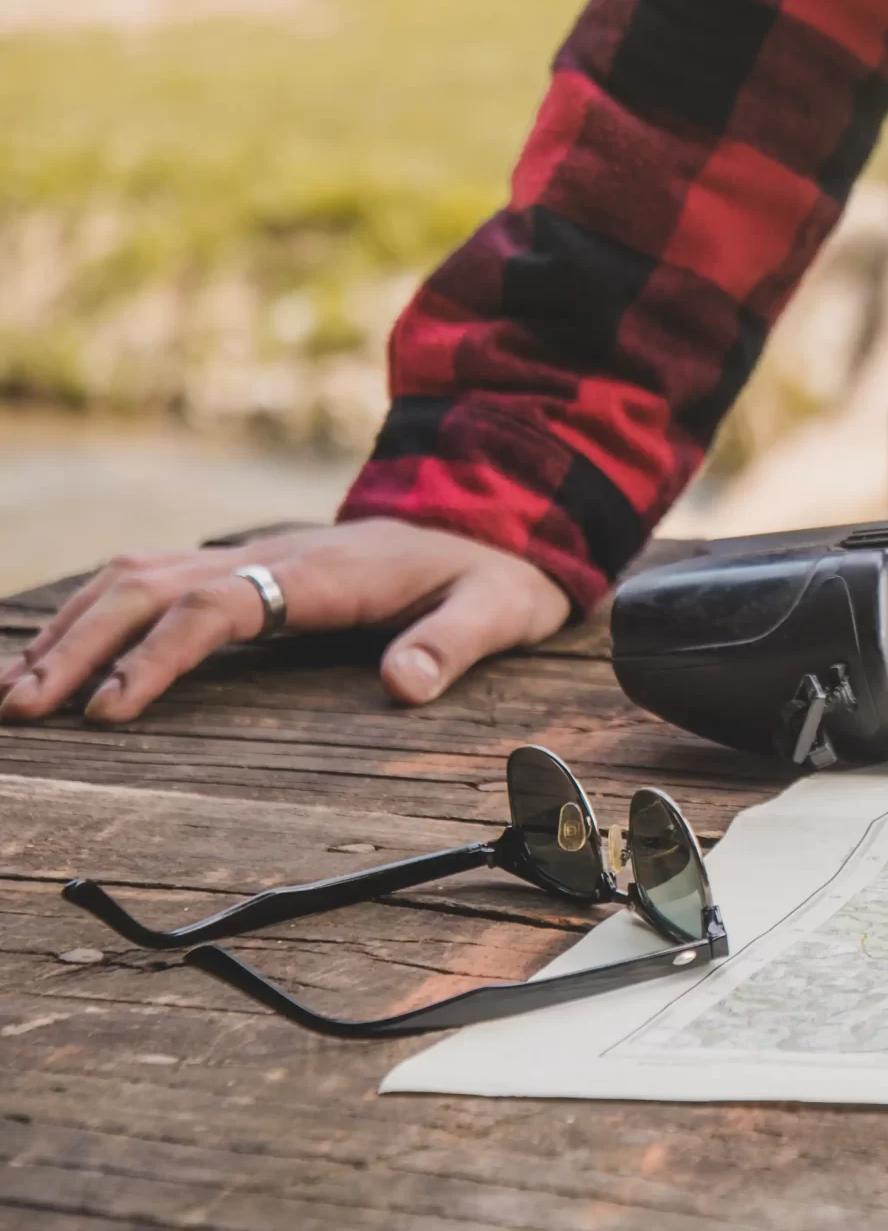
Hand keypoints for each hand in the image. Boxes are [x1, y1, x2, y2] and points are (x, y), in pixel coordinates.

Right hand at [0, 519, 571, 723]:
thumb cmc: (492, 576)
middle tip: (18, 709)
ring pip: (135, 576)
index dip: (156, 656)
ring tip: (12, 691)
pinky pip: (151, 579)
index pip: (218, 607)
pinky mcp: (243, 564)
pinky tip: (53, 652)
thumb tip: (404, 686)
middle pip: (150, 585)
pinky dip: (92, 611)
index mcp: (324, 571)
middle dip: (77, 644)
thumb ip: (452, 644)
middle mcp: (270, 553)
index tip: (105, 710)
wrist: (496, 520)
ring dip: (69, 628)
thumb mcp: (496, 610)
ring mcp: (250, 553)